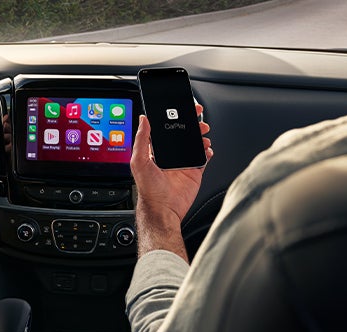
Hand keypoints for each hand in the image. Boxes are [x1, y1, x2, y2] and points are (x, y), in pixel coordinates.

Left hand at [131, 104, 212, 257]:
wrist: (164, 210)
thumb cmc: (149, 190)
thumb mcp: (139, 162)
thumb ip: (141, 140)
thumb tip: (143, 120)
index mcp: (155, 150)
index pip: (164, 128)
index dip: (172, 116)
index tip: (179, 107)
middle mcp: (169, 155)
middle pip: (182, 133)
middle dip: (190, 123)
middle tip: (196, 116)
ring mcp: (182, 163)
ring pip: (194, 143)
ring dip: (200, 135)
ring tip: (203, 131)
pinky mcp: (194, 171)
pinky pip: (203, 158)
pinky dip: (207, 151)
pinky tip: (206, 149)